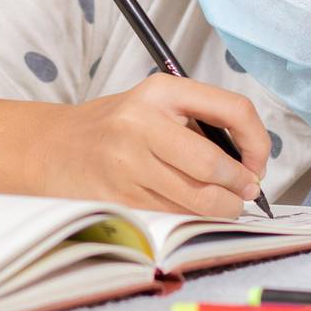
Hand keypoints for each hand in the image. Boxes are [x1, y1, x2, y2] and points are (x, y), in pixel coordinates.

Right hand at [31, 74, 270, 217]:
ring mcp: (126, 163)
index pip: (233, 110)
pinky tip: (190, 211)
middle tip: (244, 192)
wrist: (53, 147)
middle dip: (240, 187)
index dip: (258, 143)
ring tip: (223, 205)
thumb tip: (251, 161)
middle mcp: (142, 123)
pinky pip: (173, 215)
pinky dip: (192, 218)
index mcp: (161, 92)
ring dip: (221, 209)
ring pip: (196, 199)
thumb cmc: (115, 127)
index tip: (256, 163)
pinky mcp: (118, 197)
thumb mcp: (154, 105)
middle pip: (213, 165)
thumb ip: (199, 122)